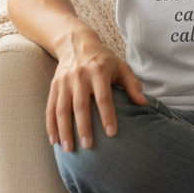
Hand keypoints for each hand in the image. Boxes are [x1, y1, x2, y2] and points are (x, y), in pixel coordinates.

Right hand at [46, 28, 146, 151]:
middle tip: (88, 146)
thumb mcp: (121, 66)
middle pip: (80, 104)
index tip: (112, 133)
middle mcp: (79, 76)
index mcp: (98, 71)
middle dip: (83, 126)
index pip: (103, 96)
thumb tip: (143, 104)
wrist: (76, 43)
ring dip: (64, 130)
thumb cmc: (103, 60)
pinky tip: (54, 140)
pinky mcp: (54, 86)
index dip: (107, 115)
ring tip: (68, 149)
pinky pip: (50, 107)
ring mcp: (64, 81)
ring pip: (62, 108)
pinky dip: (50, 125)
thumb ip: (132, 84)